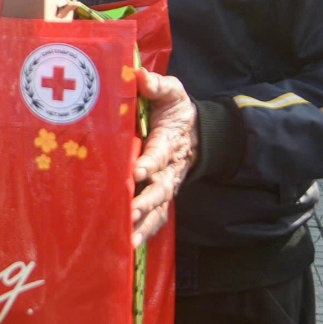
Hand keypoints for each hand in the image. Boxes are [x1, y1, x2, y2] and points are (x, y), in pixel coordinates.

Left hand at [132, 69, 198, 247]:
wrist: (195, 131)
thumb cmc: (175, 109)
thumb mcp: (171, 91)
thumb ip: (158, 85)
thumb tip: (140, 76)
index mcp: (169, 140)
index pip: (160, 153)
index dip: (150, 162)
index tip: (137, 171)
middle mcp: (169, 168)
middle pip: (160, 188)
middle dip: (146, 201)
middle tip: (129, 211)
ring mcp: (166, 184)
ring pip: (158, 208)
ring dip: (144, 223)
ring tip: (128, 239)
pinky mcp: (160, 196)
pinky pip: (155, 217)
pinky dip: (145, 232)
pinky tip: (129, 247)